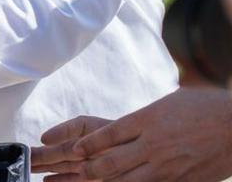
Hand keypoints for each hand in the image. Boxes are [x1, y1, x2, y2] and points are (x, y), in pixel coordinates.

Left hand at [34, 88, 231, 181]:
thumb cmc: (203, 108)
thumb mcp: (167, 103)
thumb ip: (142, 118)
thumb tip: (120, 129)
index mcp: (147, 120)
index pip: (107, 135)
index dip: (87, 145)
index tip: (73, 150)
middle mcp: (153, 144)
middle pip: (111, 162)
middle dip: (88, 170)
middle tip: (76, 173)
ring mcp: (167, 165)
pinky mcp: (182, 181)